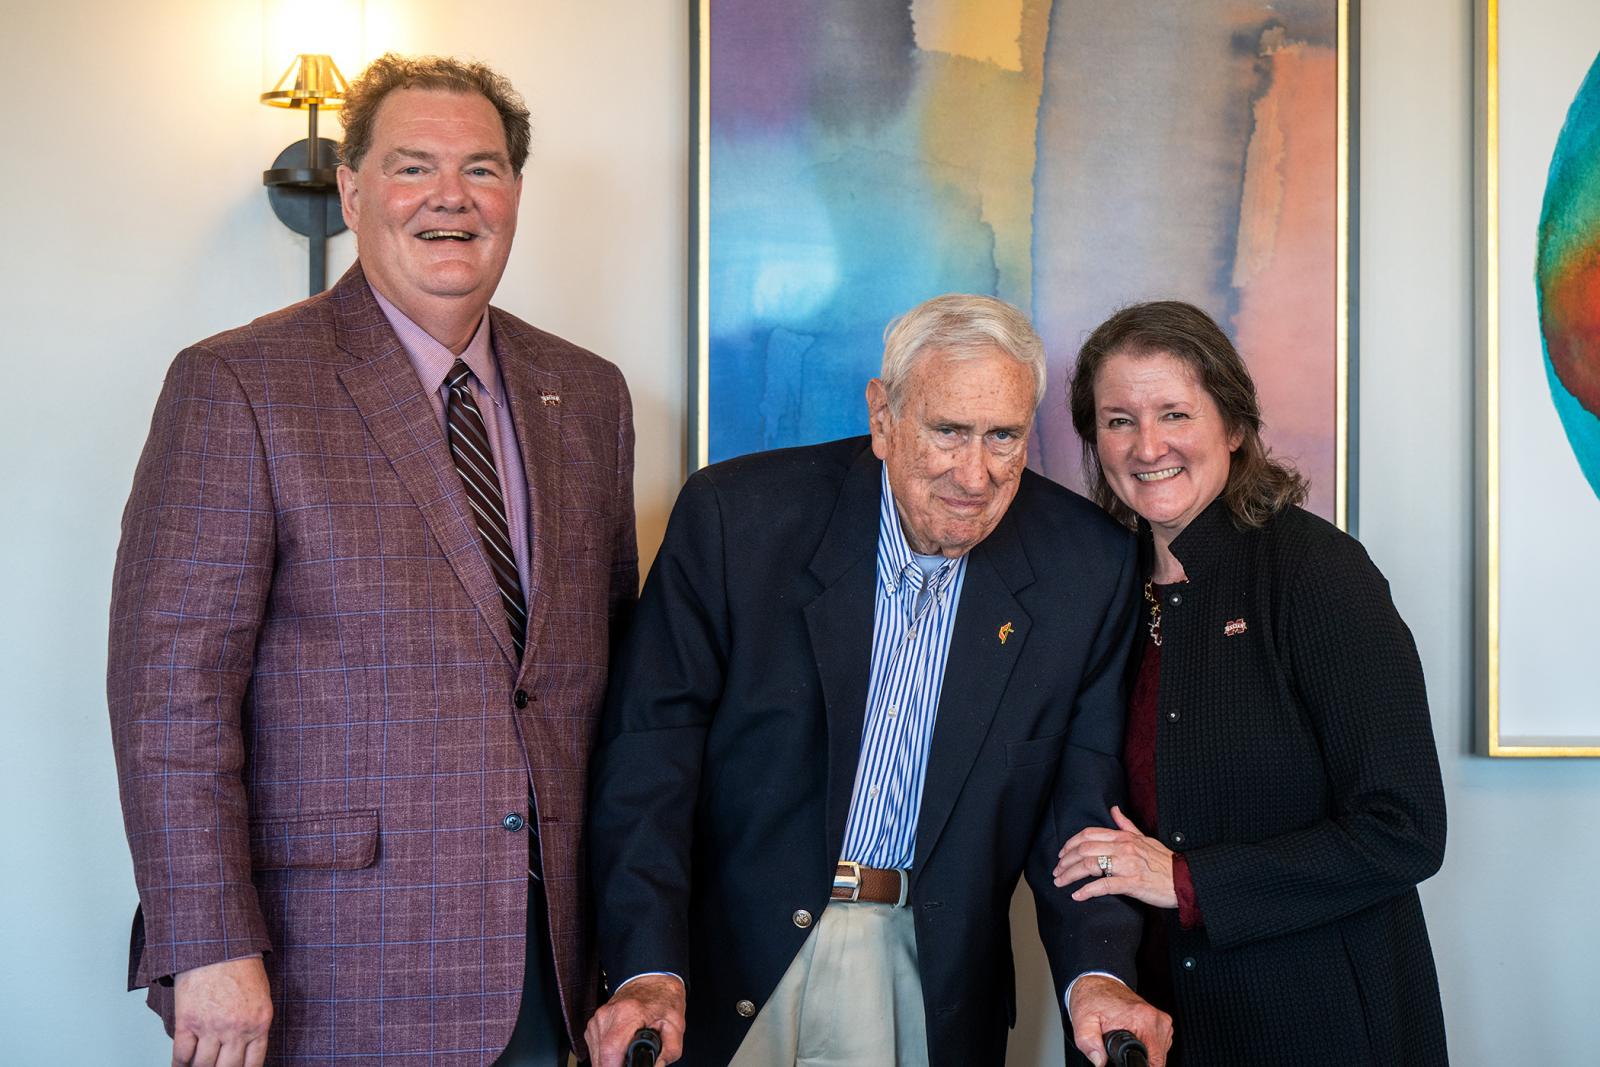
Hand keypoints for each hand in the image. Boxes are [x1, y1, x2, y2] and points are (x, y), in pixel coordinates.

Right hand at [170, 955, 271, 1066]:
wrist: (218, 945)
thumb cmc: (241, 966)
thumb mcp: (260, 996)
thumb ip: (254, 1024)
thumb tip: (244, 1050)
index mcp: (259, 1023)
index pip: (252, 1065)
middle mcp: (237, 1029)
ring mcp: (211, 1027)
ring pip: (202, 1066)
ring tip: (198, 1066)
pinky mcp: (188, 1022)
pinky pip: (181, 1055)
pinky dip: (179, 1066)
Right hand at [585, 974, 686, 1066]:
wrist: (652, 980)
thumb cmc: (663, 1000)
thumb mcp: (676, 1026)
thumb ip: (669, 1051)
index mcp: (628, 1013)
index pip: (610, 1051)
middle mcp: (608, 1014)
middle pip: (601, 1057)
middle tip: (631, 1064)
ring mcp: (598, 1018)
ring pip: (596, 1055)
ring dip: (610, 1062)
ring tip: (628, 1055)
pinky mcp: (594, 1023)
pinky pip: (595, 1048)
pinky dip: (606, 1055)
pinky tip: (620, 1049)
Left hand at [1055, 806, 1177, 908]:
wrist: (1185, 880)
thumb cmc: (1165, 861)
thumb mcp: (1145, 838)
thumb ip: (1126, 825)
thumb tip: (1114, 810)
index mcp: (1124, 837)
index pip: (1089, 834)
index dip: (1071, 843)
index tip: (1061, 854)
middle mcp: (1123, 848)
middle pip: (1085, 849)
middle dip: (1066, 861)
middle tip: (1056, 871)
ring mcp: (1127, 865)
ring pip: (1090, 865)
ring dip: (1070, 875)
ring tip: (1060, 882)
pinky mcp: (1132, 883)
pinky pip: (1103, 885)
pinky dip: (1087, 891)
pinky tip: (1077, 896)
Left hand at [1068, 975, 1172, 1066]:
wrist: (1098, 985)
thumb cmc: (1092, 1000)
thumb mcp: (1083, 1022)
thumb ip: (1089, 1043)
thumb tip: (1099, 1062)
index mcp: (1142, 1019)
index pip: (1153, 1060)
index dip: (1136, 1065)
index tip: (1121, 1058)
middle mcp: (1156, 1019)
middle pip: (1157, 1059)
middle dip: (1137, 1059)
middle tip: (1118, 1047)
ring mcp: (1161, 1021)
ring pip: (1159, 1054)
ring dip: (1143, 1054)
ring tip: (1123, 1040)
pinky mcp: (1162, 1023)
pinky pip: (1159, 1046)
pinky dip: (1147, 1047)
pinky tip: (1132, 1037)